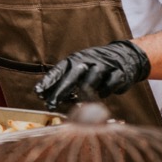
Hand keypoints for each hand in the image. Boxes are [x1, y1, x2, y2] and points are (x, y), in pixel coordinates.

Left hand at [34, 40, 151, 109]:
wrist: (123, 56)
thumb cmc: (93, 67)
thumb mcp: (77, 69)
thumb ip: (63, 81)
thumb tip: (44, 97)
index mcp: (75, 59)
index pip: (59, 70)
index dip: (48, 81)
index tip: (38, 93)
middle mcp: (88, 61)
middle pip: (72, 77)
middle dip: (60, 92)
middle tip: (50, 105)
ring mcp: (104, 66)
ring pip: (92, 80)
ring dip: (84, 93)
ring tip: (78, 104)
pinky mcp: (119, 73)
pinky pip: (110, 84)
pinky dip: (105, 91)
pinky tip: (101, 95)